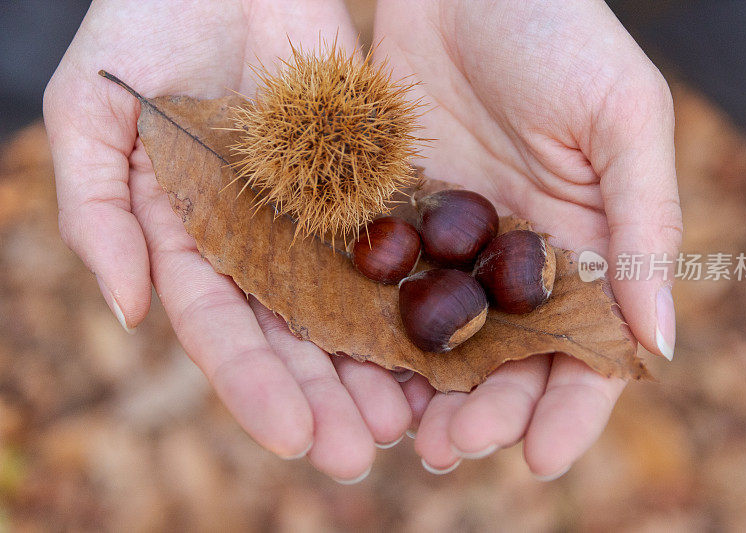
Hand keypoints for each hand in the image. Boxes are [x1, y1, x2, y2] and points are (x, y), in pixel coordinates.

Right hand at [44, 0, 411, 481]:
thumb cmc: (146, 25)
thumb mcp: (94, 112)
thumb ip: (98, 211)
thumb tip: (128, 313)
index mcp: (194, 245)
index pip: (224, 332)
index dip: (256, 386)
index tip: (296, 437)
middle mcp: (261, 247)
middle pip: (296, 338)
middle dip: (328, 397)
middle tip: (364, 451)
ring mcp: (318, 220)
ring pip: (353, 305)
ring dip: (381, 365)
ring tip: (414, 418)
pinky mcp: (368, 185)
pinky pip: (398, 244)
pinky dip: (421, 291)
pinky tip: (449, 333)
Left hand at [374, 0, 682, 475]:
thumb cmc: (559, 29)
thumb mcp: (621, 118)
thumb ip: (643, 228)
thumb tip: (656, 346)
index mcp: (581, 244)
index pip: (584, 348)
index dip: (570, 408)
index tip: (541, 459)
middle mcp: (513, 256)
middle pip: (505, 357)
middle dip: (484, 410)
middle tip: (450, 448)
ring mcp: (449, 242)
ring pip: (439, 338)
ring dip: (423, 391)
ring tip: (403, 433)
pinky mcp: (391, 217)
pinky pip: (381, 287)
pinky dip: (371, 333)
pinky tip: (352, 369)